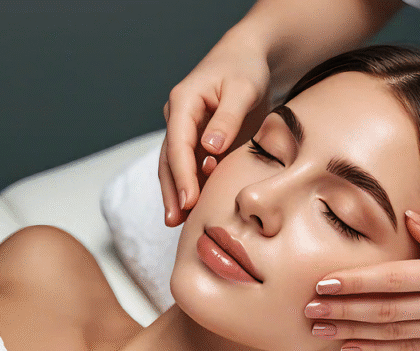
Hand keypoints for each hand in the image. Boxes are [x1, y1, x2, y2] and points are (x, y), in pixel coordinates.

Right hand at [159, 33, 271, 226]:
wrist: (249, 59)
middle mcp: (178, 117)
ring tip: (178, 223)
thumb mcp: (243, 89)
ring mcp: (185, 129)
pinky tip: (195, 209)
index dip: (182, 175)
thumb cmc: (247, 70)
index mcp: (183, 102)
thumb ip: (227, 119)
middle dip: (172, 191)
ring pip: (176, 166)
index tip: (189, 201)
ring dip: (177, 193)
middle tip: (175, 221)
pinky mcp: (197, 140)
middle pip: (169, 160)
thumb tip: (209, 149)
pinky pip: (192, 167)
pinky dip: (193, 186)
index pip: (178, 144)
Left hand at [307, 211, 419, 350]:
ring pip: (394, 335)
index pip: (394, 279)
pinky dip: (379, 350)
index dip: (356, 283)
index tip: (323, 283)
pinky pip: (412, 350)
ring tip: (319, 331)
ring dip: (353, 333)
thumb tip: (407, 218)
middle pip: (386, 311)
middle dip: (343, 311)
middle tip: (306, 311)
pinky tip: (353, 347)